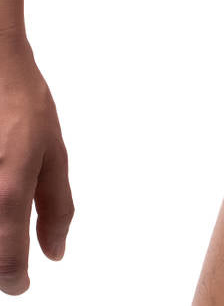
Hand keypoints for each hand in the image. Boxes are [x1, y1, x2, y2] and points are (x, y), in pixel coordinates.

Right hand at [0, 32, 73, 295]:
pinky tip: (0, 180)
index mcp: (8, 192)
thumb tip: (55, 251)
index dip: (14, 280)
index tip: (20, 284)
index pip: (6, 262)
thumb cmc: (21, 102)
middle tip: (9, 252)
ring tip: (5, 209)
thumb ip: (56, 206)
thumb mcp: (53, 152)